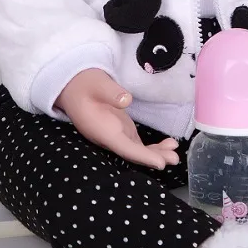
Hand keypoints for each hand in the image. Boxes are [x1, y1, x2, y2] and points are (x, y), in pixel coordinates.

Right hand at [55, 68, 179, 169]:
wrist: (73, 85)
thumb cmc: (84, 83)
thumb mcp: (97, 83)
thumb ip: (111, 91)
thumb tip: (126, 100)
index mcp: (101, 130)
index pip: (124, 147)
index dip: (142, 156)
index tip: (159, 164)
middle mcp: (109, 138)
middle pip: (133, 153)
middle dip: (153, 158)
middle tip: (174, 158)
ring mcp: (116, 135)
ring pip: (137, 150)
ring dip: (156, 153)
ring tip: (175, 152)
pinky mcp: (121, 131)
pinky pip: (138, 144)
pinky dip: (153, 147)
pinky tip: (168, 144)